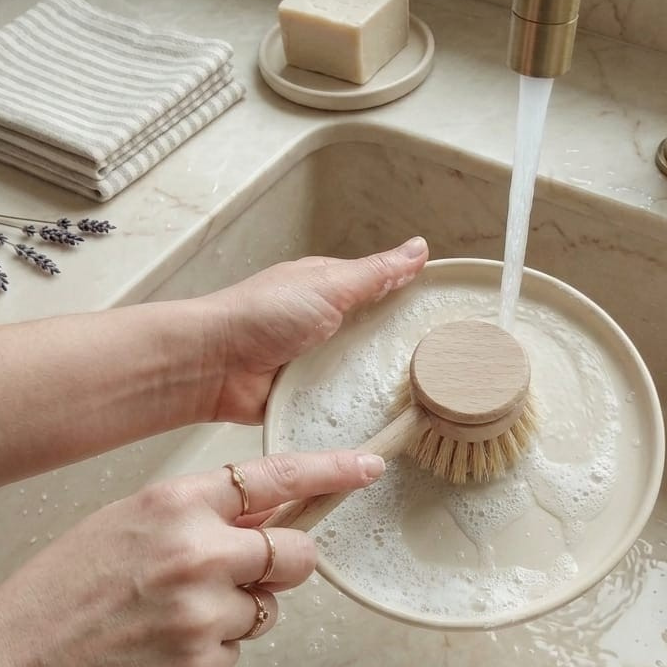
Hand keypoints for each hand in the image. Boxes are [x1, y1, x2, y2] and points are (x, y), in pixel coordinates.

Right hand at [0, 449, 385, 666]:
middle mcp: (199, 553)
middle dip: (281, 565)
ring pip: (267, 609)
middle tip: (239, 576)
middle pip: (296, 553)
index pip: (275, 477)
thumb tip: (266, 510)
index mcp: (175, 503)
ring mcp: (204, 613)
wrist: (16, 664)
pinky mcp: (203, 665)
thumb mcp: (128, 521)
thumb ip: (198, 512)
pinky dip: (211, 652)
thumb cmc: (64, 588)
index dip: (330, 471)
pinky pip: (237, 652)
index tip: (366, 467)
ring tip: (171, 617)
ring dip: (236, 613)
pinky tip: (161, 648)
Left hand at [201, 236, 428, 422]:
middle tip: (445, 366)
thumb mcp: (328, 285)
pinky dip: (355, 408)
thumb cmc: (264, 315)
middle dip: (402, 350)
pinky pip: (340, 403)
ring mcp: (316, 362)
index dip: (413, 303)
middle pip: (377, 338)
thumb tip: (419, 247)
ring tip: (426, 398)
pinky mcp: (307, 396)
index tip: (451, 319)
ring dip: (380, 383)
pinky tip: (385, 418)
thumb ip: (375, 274)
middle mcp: (326, 324)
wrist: (215, 365)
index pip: (383, 293)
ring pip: (362, 373)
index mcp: (330, 290)